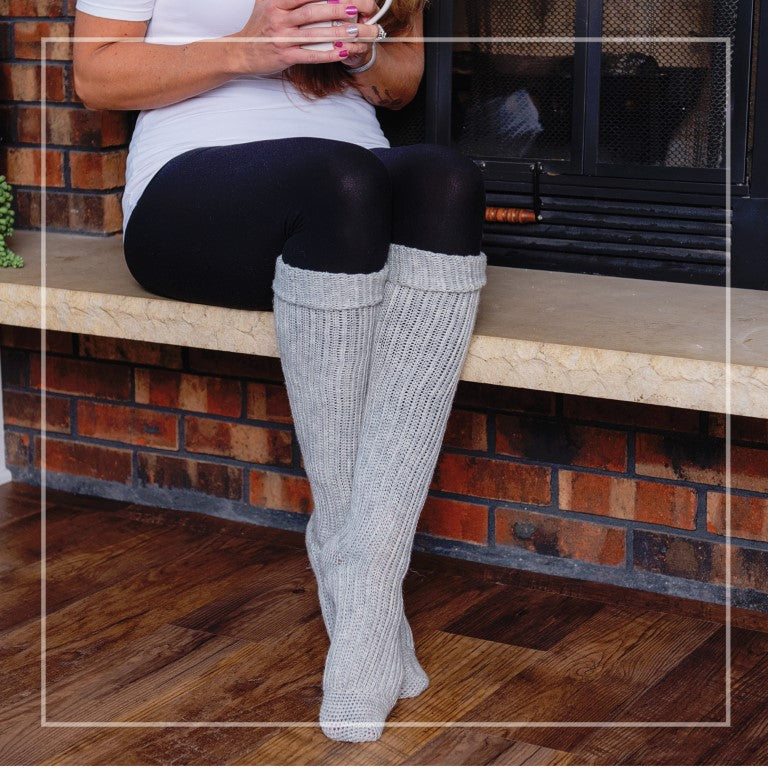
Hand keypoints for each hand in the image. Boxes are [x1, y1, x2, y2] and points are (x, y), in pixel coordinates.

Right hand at [230, 0, 378, 73]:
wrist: (240, 51)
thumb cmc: (260, 27)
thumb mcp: (269, 2)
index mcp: (278, 0)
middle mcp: (279, 16)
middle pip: (315, 10)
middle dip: (341, 8)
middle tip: (362, 7)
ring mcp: (282, 37)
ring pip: (315, 33)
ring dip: (339, 32)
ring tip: (358, 31)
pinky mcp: (285, 56)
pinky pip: (311, 54)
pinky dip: (328, 53)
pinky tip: (344, 52)